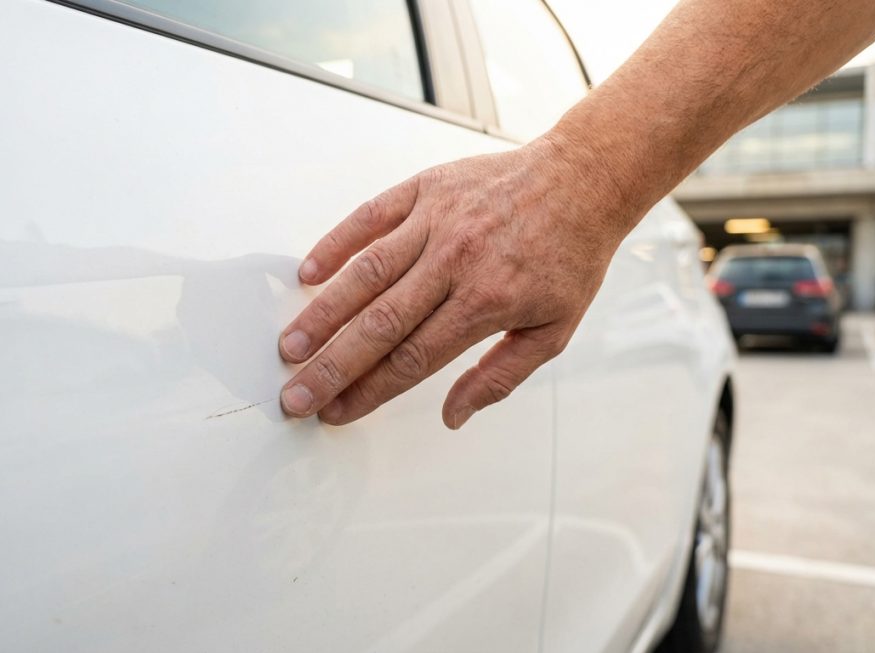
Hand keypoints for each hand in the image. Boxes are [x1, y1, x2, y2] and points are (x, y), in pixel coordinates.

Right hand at [277, 135, 629, 428]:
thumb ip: (501, 377)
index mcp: (486, 302)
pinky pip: (370, 217)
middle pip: (380, 324)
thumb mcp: (553, 330)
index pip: (412, 360)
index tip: (336, 413)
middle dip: (332, 367)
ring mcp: (436, 221)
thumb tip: (454, 416)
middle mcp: (455, 261)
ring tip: (291, 346)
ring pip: (366, 273)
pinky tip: (309, 274)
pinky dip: (336, 243)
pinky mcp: (425, 189)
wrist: (583, 180)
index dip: (369, 392)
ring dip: (324, 313)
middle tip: (295, 396)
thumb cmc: (569, 256)